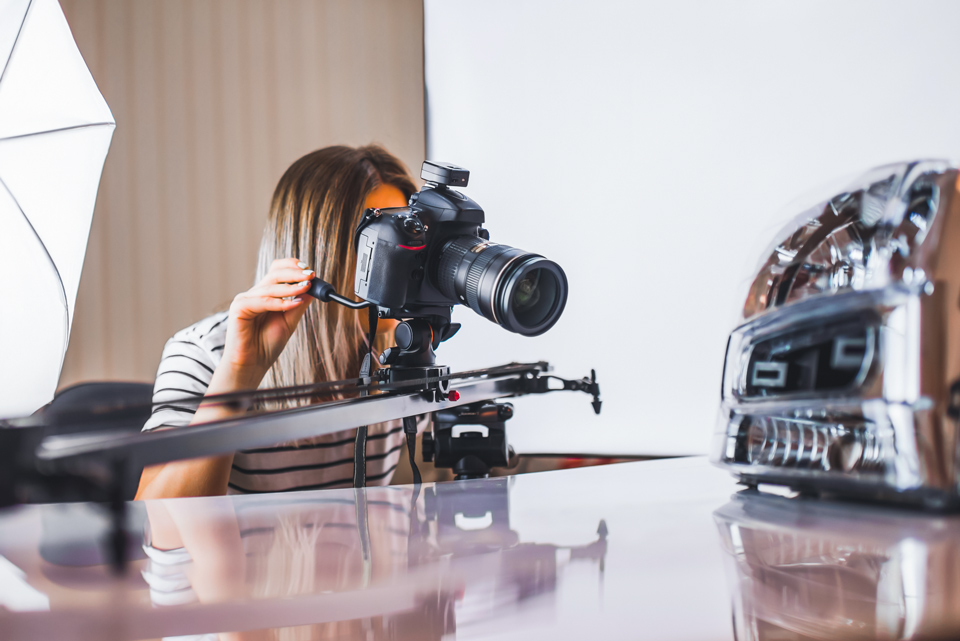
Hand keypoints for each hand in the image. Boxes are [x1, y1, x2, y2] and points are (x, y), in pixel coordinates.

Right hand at [217, 258, 313, 388]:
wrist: (253, 364)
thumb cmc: (267, 345)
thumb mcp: (289, 321)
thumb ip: (299, 305)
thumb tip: (313, 288)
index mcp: (266, 294)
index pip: (277, 271)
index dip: (293, 267)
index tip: (310, 272)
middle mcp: (255, 294)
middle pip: (275, 274)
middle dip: (295, 273)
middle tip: (311, 275)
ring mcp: (245, 300)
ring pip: (270, 287)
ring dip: (291, 287)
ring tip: (306, 288)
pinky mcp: (239, 309)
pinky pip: (262, 301)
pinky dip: (279, 302)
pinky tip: (293, 304)